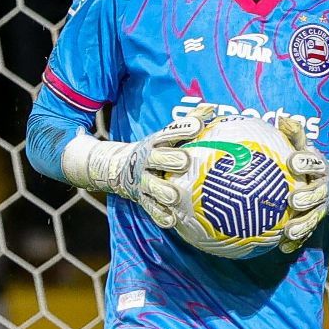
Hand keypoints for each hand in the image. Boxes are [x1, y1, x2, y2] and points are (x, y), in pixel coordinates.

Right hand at [123, 104, 217, 227]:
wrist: (117, 168)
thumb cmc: (154, 151)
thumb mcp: (165, 136)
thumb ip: (187, 124)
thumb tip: (211, 109)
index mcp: (156, 143)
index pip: (169, 133)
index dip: (183, 129)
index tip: (198, 127)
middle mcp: (147, 161)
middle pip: (159, 159)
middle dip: (171, 160)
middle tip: (185, 162)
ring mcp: (143, 181)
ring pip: (153, 187)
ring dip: (165, 192)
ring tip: (175, 196)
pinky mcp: (142, 199)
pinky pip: (152, 209)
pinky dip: (161, 215)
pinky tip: (172, 219)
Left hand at [275, 118, 328, 252]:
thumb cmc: (313, 165)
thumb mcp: (309, 150)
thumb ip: (296, 137)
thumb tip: (283, 120)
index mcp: (319, 168)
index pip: (314, 163)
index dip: (304, 162)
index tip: (293, 162)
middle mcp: (322, 188)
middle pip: (316, 193)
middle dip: (306, 197)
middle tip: (293, 200)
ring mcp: (320, 207)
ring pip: (312, 217)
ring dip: (302, 225)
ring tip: (290, 231)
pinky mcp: (316, 222)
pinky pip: (306, 233)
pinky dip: (296, 242)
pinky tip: (284, 248)